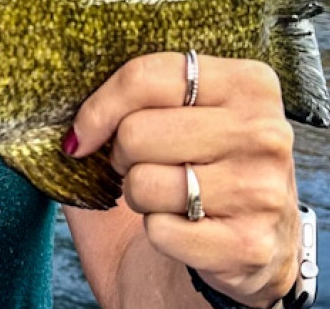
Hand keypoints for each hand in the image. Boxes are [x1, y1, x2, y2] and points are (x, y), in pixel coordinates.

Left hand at [68, 53, 299, 306]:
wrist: (252, 253)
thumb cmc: (202, 172)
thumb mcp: (182, 115)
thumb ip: (136, 95)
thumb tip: (63, 102)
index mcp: (250, 83)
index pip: (145, 77)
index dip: (98, 110)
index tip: (82, 136)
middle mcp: (266, 132)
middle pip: (136, 133)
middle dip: (123, 158)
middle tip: (147, 168)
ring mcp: (262, 190)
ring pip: (143, 184)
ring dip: (141, 198)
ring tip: (173, 200)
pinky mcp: (250, 245)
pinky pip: (160, 232)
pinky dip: (159, 236)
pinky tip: (189, 232)